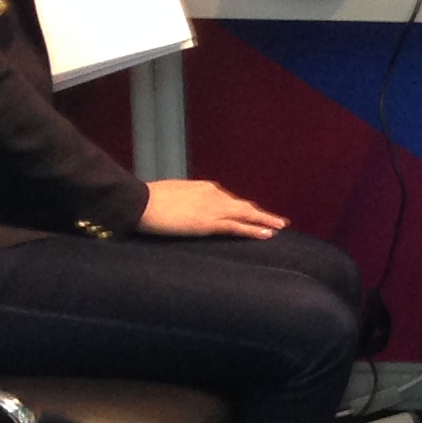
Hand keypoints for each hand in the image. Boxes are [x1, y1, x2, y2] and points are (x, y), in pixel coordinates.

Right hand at [139, 179, 286, 238]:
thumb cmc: (148, 200)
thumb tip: (184, 208)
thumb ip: (185, 200)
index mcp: (205, 188)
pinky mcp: (209, 223)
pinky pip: (237, 227)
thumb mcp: (171, 196)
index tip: (253, 213)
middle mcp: (214, 195)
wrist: (141, 202)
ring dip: (265, 221)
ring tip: (280, 226)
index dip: (243, 209)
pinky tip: (267, 234)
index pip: (230, 200)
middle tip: (278, 220)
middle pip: (243, 206)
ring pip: (246, 215)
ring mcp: (213, 208)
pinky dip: (253, 230)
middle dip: (261, 214)